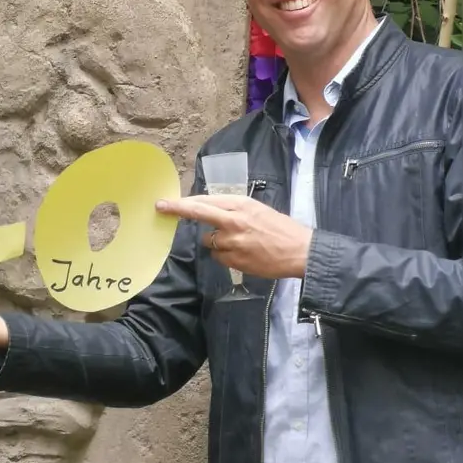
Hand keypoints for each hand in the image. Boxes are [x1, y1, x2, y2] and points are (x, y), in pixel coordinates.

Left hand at [157, 194, 312, 278]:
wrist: (300, 252)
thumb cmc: (281, 228)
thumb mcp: (258, 209)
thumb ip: (234, 209)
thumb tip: (211, 210)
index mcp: (240, 205)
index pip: (205, 201)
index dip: (184, 202)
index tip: (166, 202)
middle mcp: (232, 221)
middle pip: (198, 213)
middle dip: (177, 209)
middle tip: (161, 207)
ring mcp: (232, 242)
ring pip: (208, 241)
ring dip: (216, 242)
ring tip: (239, 243)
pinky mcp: (234, 261)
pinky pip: (219, 257)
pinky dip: (225, 256)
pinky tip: (243, 254)